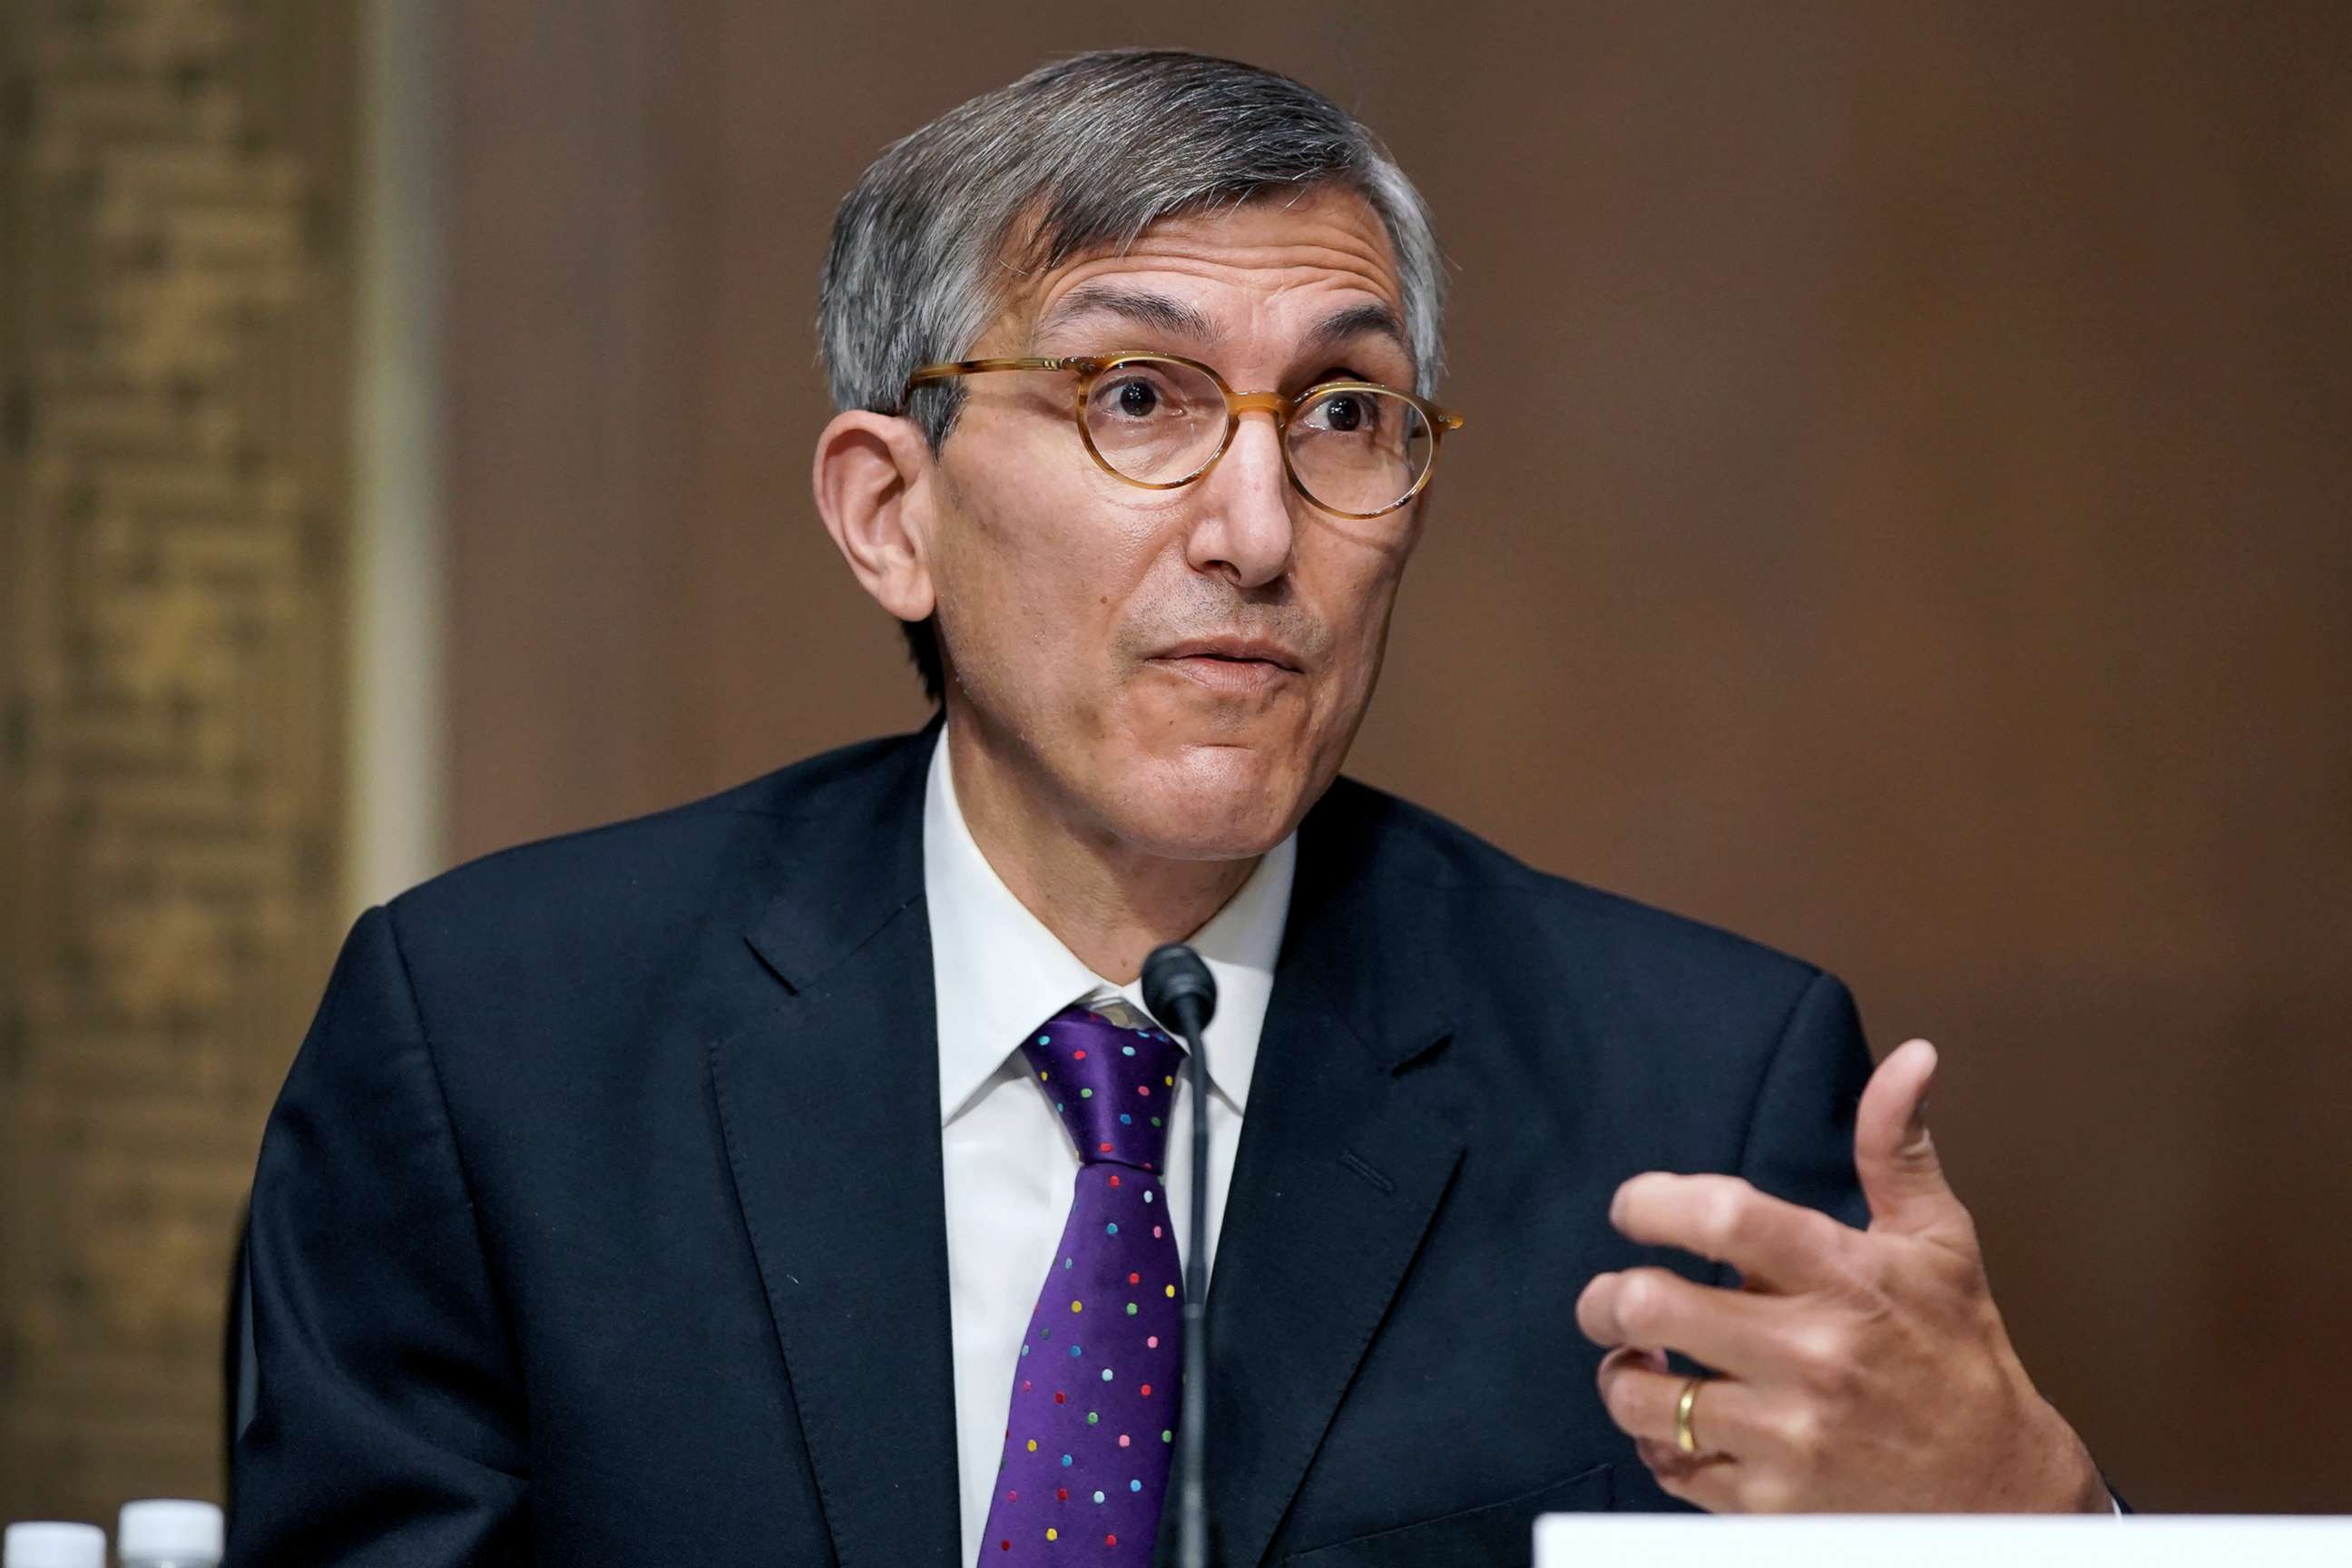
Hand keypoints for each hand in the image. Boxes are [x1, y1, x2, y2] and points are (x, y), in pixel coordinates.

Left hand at [1575, 1039, 2106, 1512]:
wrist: (2002, 1499)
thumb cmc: (1961, 1357)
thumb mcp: (1940, 1246)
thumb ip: (1899, 1149)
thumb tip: (1911, 1057)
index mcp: (1847, 1278)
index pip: (1720, 1216)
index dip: (1650, 1202)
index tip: (1633, 1210)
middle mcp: (1814, 1355)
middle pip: (1652, 1305)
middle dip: (1606, 1298)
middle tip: (1610, 1298)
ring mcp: (1790, 1435)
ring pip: (1643, 1396)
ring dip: (1622, 1377)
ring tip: (1637, 1363)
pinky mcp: (1773, 1505)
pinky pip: (1671, 1467)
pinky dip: (1660, 1446)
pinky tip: (1678, 1426)